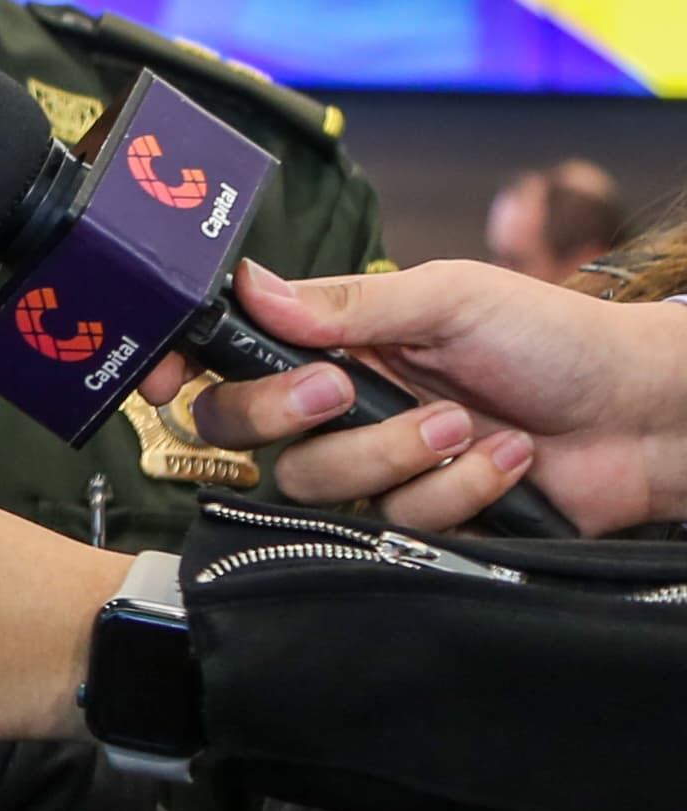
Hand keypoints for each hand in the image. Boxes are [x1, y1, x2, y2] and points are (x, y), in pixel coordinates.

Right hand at [161, 259, 686, 532]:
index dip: (186, 368)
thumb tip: (250, 287)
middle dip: (280, 412)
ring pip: (316, 483)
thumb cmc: (555, 339)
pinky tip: (506, 460)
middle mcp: (340, 406)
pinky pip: (394, 522)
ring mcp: (377, 467)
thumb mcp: (450, 298)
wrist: (642, 415)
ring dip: (396, 452)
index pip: (231, 358)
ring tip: (467, 423)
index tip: (170, 375)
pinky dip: (458, 488)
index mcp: (335, 341)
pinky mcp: (420, 521)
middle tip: (340, 386)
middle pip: (243, 431)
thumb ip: (348, 302)